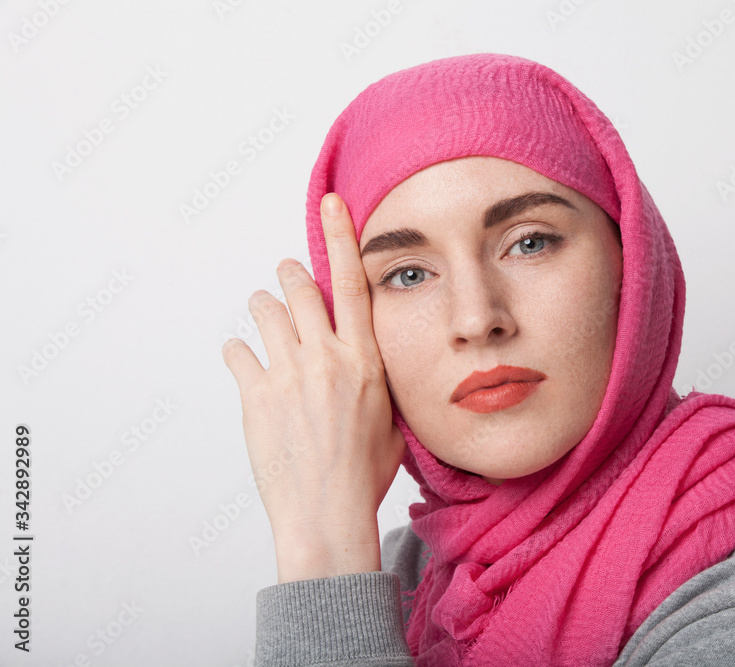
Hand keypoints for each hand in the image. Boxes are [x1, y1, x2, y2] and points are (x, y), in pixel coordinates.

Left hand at [222, 192, 406, 580]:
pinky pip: (236, 352)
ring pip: (265, 312)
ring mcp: (287, 374)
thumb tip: (366, 365)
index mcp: (366, 361)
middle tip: (285, 275)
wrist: (327, 513)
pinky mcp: (254, 395)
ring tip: (264, 317)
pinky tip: (243, 361)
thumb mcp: (391, 421)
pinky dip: (239, 352)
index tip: (332, 204)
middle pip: (299, 289)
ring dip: (264, 309)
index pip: (354, 285)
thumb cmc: (365, 474)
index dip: (342, 238)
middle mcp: (326, 358)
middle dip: (290, 275)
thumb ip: (376, 382)